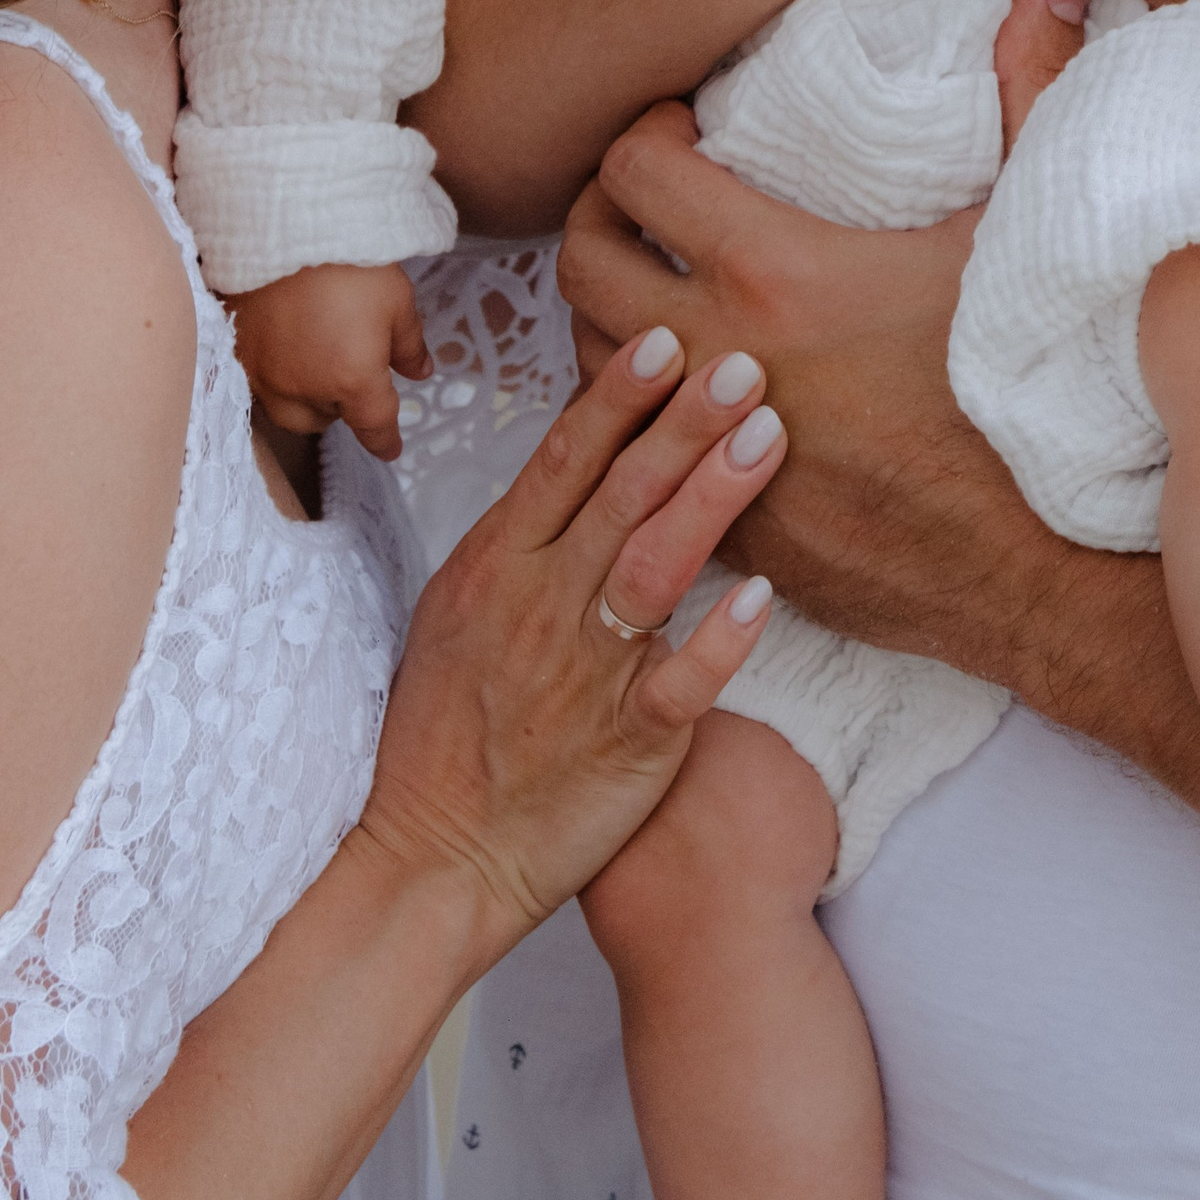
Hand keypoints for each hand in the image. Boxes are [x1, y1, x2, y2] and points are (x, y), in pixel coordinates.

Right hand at [226, 262, 430, 461]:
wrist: (284, 225)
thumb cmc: (351, 261)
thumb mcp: (397, 300)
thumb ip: (408, 344)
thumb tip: (419, 373)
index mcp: (352, 380)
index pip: (373, 425)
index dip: (384, 439)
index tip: (391, 448)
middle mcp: (304, 389)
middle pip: (322, 421)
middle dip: (339, 409)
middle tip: (351, 375)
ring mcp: (264, 374)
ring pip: (286, 410)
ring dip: (306, 399)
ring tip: (317, 364)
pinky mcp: (237, 353)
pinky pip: (258, 385)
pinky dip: (276, 378)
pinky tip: (285, 348)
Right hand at [354, 328, 789, 957]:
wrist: (431, 863)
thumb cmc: (447, 730)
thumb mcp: (461, 610)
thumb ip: (525, 534)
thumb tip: (582, 453)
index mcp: (496, 567)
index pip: (563, 459)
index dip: (619, 395)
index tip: (667, 335)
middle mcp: (541, 607)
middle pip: (622, 494)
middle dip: (685, 422)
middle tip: (746, 361)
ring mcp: (584, 675)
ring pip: (656, 566)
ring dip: (713, 496)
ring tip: (768, 435)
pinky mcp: (628, 744)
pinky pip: (682, 683)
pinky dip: (721, 639)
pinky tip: (765, 594)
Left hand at [558, 0, 1092, 671]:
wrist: (1036, 565)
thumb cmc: (1029, 387)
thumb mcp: (1024, 227)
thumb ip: (1031, 85)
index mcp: (777, 272)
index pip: (635, 173)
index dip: (645, 134)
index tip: (683, 129)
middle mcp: (719, 356)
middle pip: (577, 261)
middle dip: (597, 214)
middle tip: (646, 198)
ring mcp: (708, 447)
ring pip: (587, 361)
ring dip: (608, 313)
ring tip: (660, 285)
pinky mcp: (718, 521)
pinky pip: (632, 449)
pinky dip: (643, 408)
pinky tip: (693, 386)